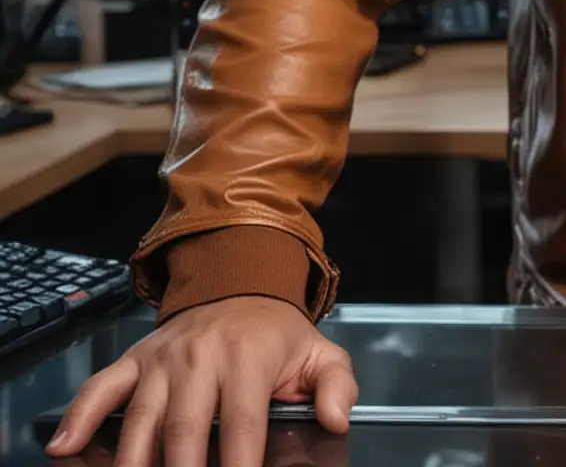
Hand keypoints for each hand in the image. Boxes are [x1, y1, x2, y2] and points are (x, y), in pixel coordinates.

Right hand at [44, 294, 356, 466]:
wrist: (237, 282)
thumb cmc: (276, 334)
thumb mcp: (319, 352)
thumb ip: (337, 385)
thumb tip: (336, 420)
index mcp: (247, 357)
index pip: (242, 424)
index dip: (239, 466)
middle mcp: (199, 357)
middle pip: (184, 432)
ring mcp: (161, 361)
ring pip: (140, 423)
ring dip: (134, 465)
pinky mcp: (133, 362)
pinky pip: (100, 389)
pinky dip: (79, 417)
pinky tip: (64, 447)